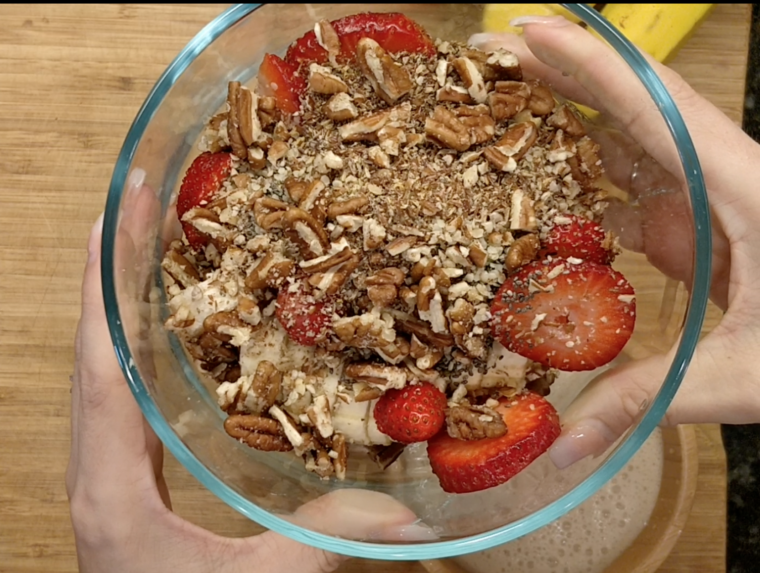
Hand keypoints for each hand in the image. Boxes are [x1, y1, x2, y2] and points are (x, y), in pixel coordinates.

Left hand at [66, 184, 430, 571]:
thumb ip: (322, 540)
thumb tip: (403, 509)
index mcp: (112, 489)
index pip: (100, 366)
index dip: (103, 290)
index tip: (109, 218)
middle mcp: (96, 476)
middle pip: (94, 357)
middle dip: (109, 281)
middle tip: (135, 212)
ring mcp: (104, 484)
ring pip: (103, 380)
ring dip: (117, 315)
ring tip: (146, 256)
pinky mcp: (122, 495)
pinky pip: (122, 408)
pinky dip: (136, 359)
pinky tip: (164, 340)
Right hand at [471, 16, 759, 467]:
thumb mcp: (747, 375)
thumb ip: (651, 401)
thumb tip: (563, 449)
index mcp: (743, 187)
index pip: (657, 109)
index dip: (590, 65)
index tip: (527, 32)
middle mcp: (722, 179)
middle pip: (633, 108)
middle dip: (560, 73)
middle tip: (489, 53)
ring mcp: (710, 201)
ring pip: (629, 143)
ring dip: (566, 119)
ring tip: (499, 106)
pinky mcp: (702, 229)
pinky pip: (634, 191)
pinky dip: (584, 179)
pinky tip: (541, 182)